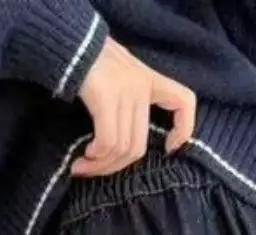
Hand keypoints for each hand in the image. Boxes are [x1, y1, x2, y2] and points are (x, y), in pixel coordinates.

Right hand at [73, 38, 195, 177]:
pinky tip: (85, 156)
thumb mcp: (121, 75)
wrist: (71, 42)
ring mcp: (125, 92)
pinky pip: (107, 141)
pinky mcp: (105, 98)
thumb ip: (129, 101)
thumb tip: (123, 143)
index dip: (184, 129)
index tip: (169, 149)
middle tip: (95, 170)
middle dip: (115, 166)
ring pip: (122, 148)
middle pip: (139, 146)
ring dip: (101, 165)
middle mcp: (141, 87)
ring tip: (83, 167)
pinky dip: (96, 156)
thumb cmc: (91, 61)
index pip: (184, 101)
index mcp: (150, 80)